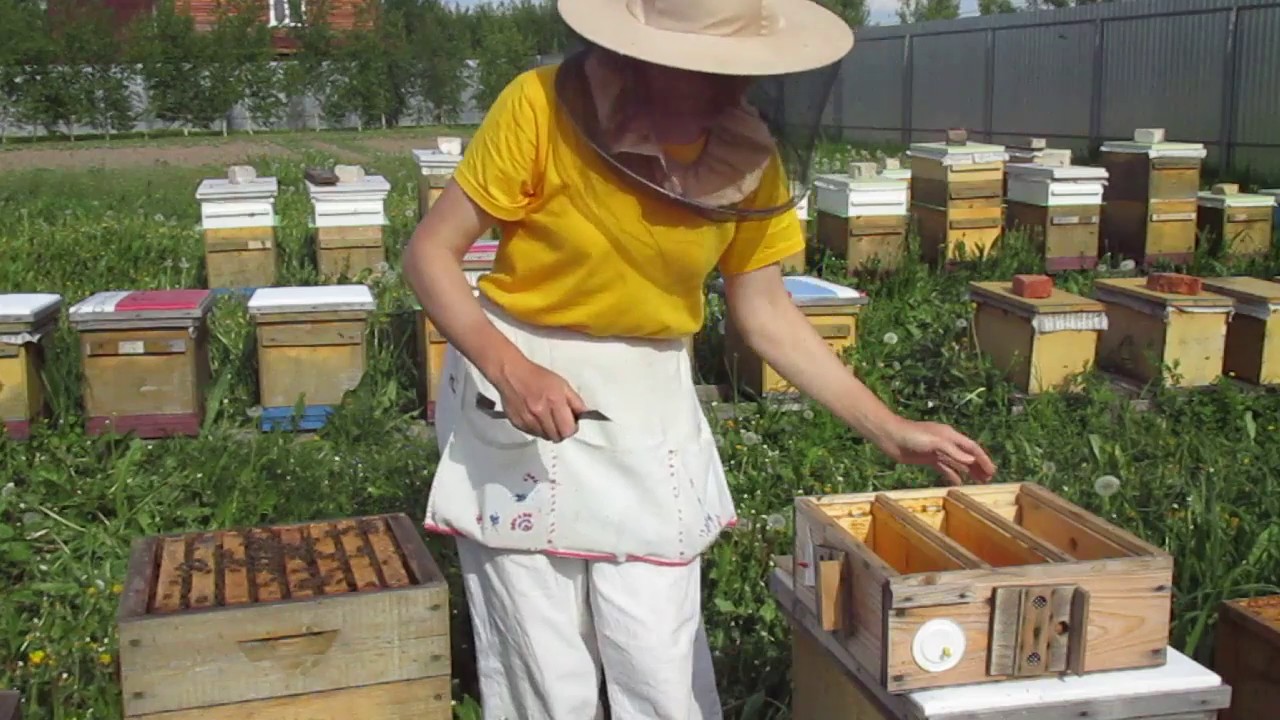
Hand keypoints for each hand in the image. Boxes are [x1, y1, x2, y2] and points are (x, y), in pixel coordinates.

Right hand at [492, 355, 588, 441]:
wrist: (511, 374)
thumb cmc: (537, 377)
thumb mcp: (562, 384)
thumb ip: (576, 402)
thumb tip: (585, 415)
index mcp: (554, 401)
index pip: (568, 430)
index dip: (571, 428)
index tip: (571, 423)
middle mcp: (540, 412)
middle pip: (557, 437)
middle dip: (561, 431)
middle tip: (559, 421)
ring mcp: (528, 420)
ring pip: (545, 437)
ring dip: (549, 431)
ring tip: (547, 417)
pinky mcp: (518, 423)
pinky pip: (533, 434)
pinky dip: (537, 429)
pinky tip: (536, 417)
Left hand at [879, 418, 996, 485]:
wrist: (890, 436)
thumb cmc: (912, 435)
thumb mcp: (934, 442)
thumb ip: (953, 451)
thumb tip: (971, 461)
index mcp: (950, 436)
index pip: (971, 448)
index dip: (983, 459)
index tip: (992, 471)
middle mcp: (946, 443)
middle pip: (967, 455)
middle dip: (978, 466)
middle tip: (989, 479)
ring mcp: (937, 451)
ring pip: (957, 463)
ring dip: (968, 471)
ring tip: (979, 482)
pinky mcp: (928, 459)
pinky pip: (944, 468)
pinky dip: (952, 475)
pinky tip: (959, 483)